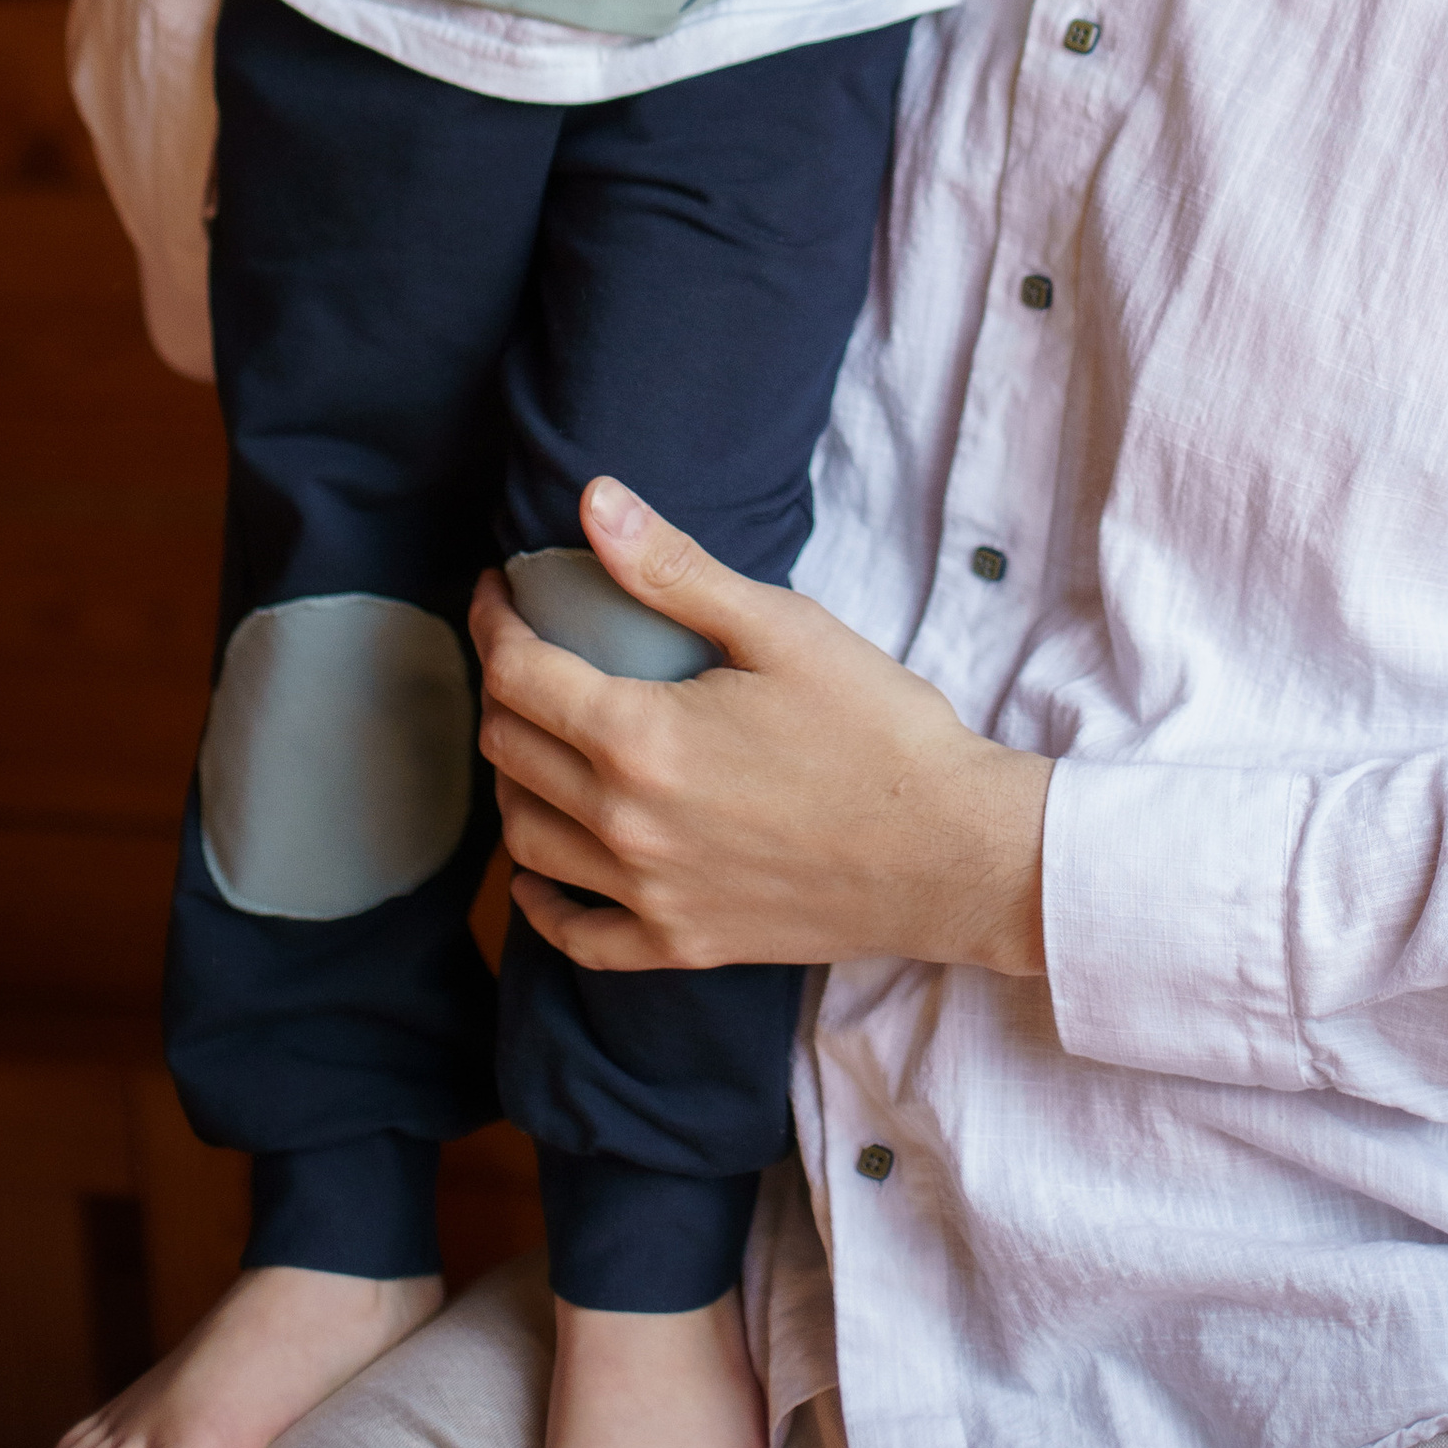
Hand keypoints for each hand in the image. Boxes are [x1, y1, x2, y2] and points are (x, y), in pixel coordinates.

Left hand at [473, 477, 1049, 977]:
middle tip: (525, 647)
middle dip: (501, 686)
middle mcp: (626, 825)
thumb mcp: (780, 627)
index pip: (519, 674)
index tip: (499, 589)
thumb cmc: (877, 729)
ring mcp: (650, 894)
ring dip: (512, 779)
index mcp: (641, 739)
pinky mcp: (682, 943)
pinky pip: (577, 935)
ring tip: (535, 736)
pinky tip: (537, 868)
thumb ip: (674, 570)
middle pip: (511, 751)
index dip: (496, 620)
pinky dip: (539, 900)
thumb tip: (594, 503)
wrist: (951, 851)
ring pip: (526, 838)